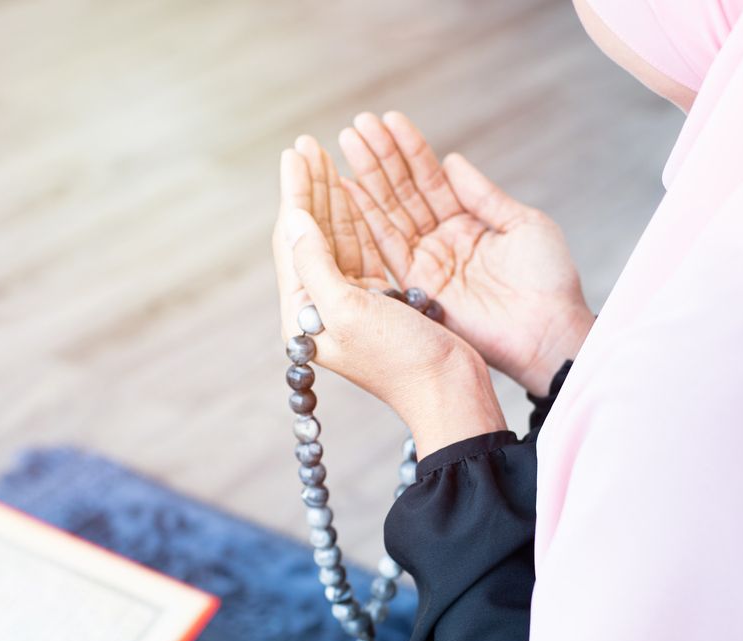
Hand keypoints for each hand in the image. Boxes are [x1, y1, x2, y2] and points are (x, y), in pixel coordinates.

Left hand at [272, 137, 505, 454]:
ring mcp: (351, 304)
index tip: (296, 152)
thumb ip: (316, 264)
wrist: (449, 392)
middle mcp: (321, 308)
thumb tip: (294, 219)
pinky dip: (357, 217)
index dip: (296, 193)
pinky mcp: (379, 301)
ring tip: (324, 156)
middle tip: (307, 144)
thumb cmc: (402, 361)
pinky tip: (354, 190)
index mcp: (304, 315)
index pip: (293, 241)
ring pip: (335, 238)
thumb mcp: (351, 311)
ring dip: (331, 196)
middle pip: (310, 235)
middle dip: (310, 188)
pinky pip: (360, 249)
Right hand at [338, 112, 594, 396]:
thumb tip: (450, 160)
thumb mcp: (522, 223)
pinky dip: (367, 217)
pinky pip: (387, 247)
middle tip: (358, 124)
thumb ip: (482, 194)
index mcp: (468, 223)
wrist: (549, 330)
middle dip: (381, 157)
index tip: (388, 120)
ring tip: (348, 142)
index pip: (431, 179)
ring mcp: (428, 263)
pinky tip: (349, 188)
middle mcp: (442, 241)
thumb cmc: (548, 280)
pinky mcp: (417, 286)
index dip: (410, 149)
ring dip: (368, 177)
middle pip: (405, 192)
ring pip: (391, 212)